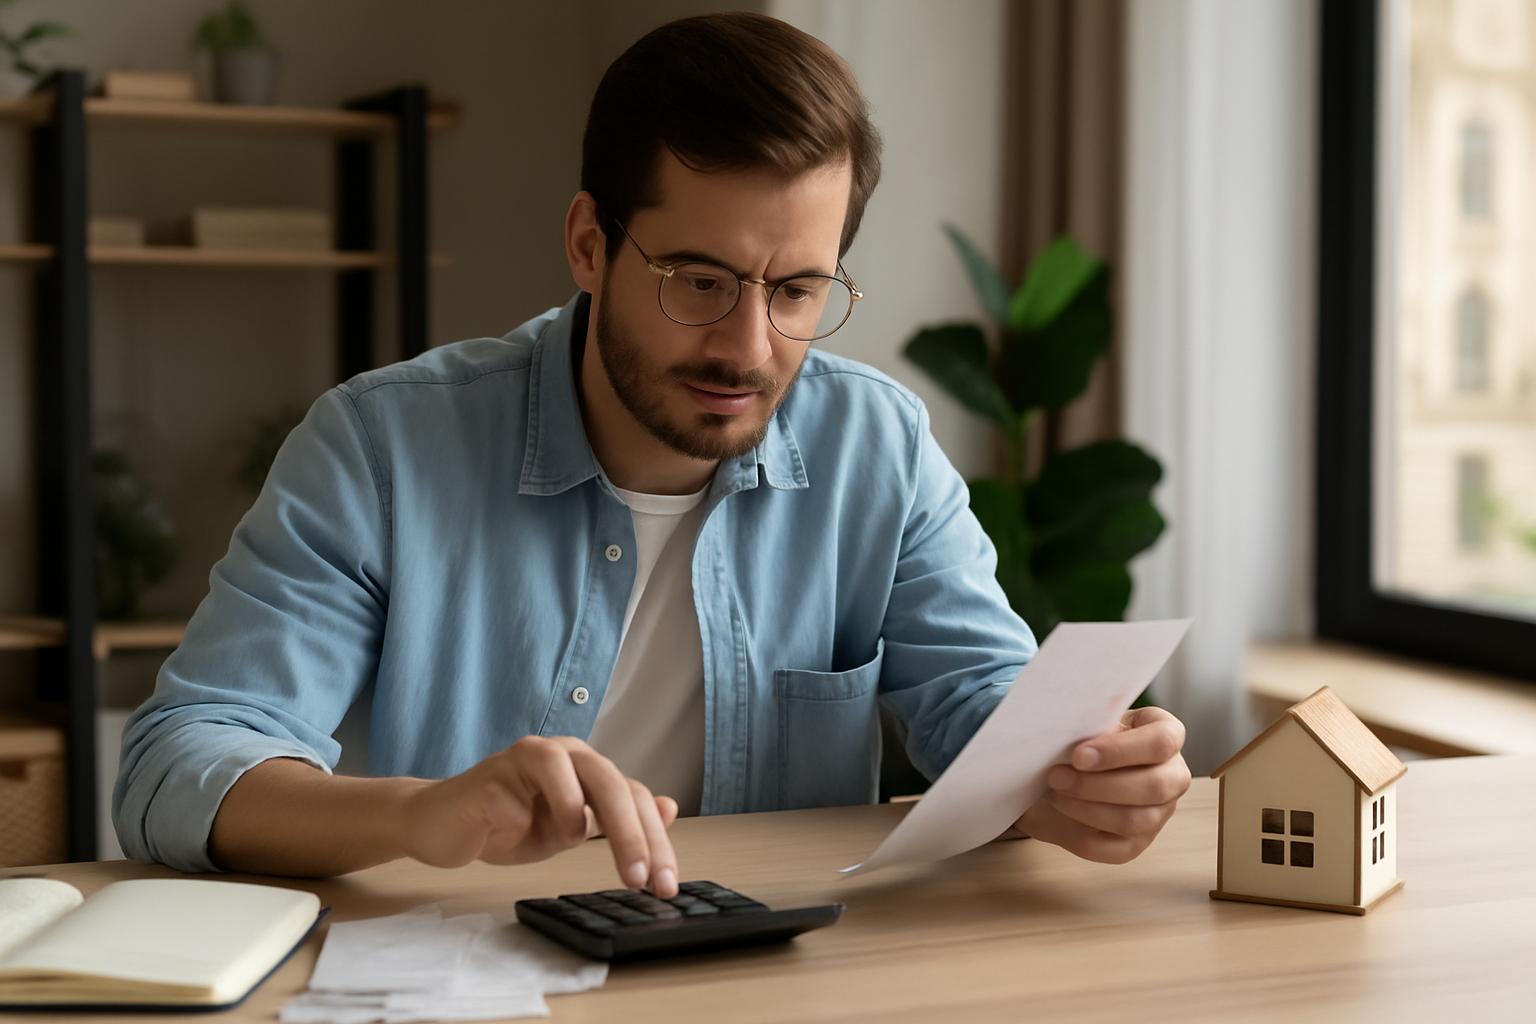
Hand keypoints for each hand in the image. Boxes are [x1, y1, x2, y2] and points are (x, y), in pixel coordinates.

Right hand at [400, 736, 680, 896]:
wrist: (438, 825)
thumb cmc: (504, 824)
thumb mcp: (569, 829)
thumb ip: (613, 821)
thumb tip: (668, 809)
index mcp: (587, 769)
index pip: (634, 798)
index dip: (655, 840)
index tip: (666, 883)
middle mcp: (565, 754)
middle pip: (615, 784)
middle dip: (634, 835)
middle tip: (642, 879)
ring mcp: (529, 757)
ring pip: (580, 773)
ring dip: (588, 817)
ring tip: (574, 845)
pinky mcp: (495, 773)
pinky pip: (527, 790)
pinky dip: (533, 814)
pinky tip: (521, 829)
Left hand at [1014, 706, 1190, 863]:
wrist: (1058, 773)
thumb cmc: (1078, 739)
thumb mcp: (1085, 724)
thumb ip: (1088, 729)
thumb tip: (1073, 743)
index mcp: (1167, 735)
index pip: (1162, 741)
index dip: (1120, 751)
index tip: (1078, 755)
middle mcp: (1172, 776)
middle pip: (1153, 786)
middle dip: (1098, 784)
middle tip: (1056, 776)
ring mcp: (1158, 813)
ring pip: (1133, 819)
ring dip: (1086, 807)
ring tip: (1054, 791)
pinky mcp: (1135, 844)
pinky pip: (1113, 848)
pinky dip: (1080, 830)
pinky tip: (1060, 808)